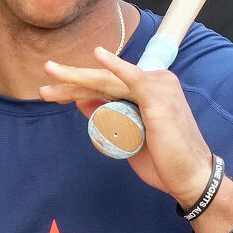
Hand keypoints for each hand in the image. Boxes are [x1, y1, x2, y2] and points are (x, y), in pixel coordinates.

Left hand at [41, 45, 214, 206]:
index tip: (52, 94)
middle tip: (44, 84)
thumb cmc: (162, 160)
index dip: (76, 88)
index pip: (105, 86)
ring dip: (78, 78)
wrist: (188, 177)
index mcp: (145, 91)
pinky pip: (133, 78)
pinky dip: (116, 66)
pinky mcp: (158, 96)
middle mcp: (152, 82)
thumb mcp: (126, 137)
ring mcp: (156, 86)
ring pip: (108, 81)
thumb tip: (83, 102)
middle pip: (103, 81)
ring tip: (52, 74)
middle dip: (71, 82)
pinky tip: (98, 55)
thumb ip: (108, 118)